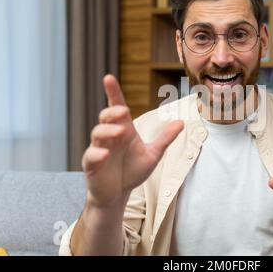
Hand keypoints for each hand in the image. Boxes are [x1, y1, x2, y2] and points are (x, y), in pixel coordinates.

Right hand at [82, 75, 183, 208]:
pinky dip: (97, 153)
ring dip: (108, 130)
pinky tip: (105, 154)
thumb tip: (181, 122)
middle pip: (106, 116)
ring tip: (120, 132)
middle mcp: (110, 136)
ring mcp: (99, 149)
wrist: (119, 193)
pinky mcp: (91, 165)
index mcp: (124, 130)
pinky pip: (90, 156)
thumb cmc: (132, 171)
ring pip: (98, 133)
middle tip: (123, 112)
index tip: (109, 78)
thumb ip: (165, 138)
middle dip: (112, 112)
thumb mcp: (153, 154)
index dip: (113, 92)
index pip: (117, 107)